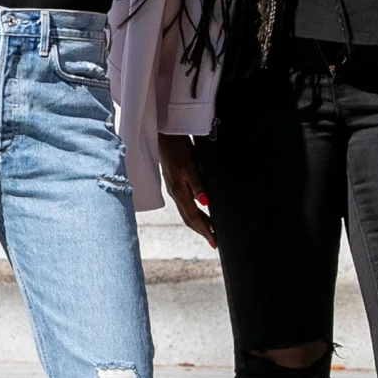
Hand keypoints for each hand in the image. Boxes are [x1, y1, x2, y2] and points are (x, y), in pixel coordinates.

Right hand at [158, 132, 215, 246]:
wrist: (163, 135)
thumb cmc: (177, 147)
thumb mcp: (190, 165)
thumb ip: (197, 184)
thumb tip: (205, 203)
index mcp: (180, 191)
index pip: (194, 217)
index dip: (205, 230)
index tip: (214, 242)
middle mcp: (176, 193)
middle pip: (189, 219)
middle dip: (202, 231)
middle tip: (214, 241)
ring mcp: (174, 189)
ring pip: (186, 212)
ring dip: (198, 223)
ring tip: (209, 230)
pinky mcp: (175, 183)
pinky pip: (185, 204)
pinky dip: (194, 212)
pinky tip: (200, 210)